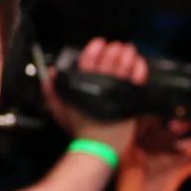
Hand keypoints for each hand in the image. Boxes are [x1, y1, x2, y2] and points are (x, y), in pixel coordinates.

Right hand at [41, 38, 150, 155]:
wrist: (98, 148)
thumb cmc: (80, 129)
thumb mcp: (61, 110)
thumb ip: (53, 91)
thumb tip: (51, 73)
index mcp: (84, 87)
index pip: (88, 62)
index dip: (94, 49)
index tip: (99, 42)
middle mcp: (101, 88)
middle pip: (108, 62)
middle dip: (114, 51)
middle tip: (118, 45)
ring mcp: (117, 94)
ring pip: (124, 69)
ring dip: (127, 56)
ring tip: (129, 50)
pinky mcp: (131, 102)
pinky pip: (137, 82)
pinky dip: (139, 71)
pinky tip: (139, 63)